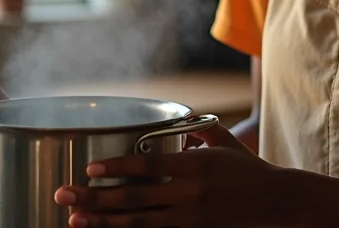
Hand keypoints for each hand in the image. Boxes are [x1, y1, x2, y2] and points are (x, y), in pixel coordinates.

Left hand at [54, 125, 279, 227]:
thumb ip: (196, 130)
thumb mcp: (223, 140)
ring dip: (102, 222)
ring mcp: (191, 218)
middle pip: (133, 198)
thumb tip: (174, 120)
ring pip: (137, 224)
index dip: (116, 168)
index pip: (147, 166)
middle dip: (94, 197)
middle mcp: (189, 192)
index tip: (90, 168)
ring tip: (74, 219)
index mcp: (194, 164)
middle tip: (64, 193)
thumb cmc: (247, 167)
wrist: (275, 202)